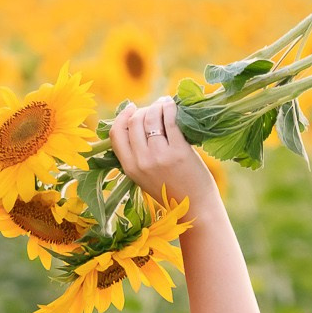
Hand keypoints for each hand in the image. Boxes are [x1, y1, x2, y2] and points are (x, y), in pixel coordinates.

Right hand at [108, 95, 218, 210]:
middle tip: (155, 109)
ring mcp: (160, 156)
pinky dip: (170, 108)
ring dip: (157, 107)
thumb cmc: (172, 190)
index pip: (116, 134)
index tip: (132, 108)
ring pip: (151, 118)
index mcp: (129, 168)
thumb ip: (138, 155)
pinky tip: (173, 106)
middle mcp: (142, 161)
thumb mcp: (144, 177)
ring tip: (165, 105)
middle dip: (143, 110)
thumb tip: (137, 122)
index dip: (122, 117)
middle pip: (134, 122)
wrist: (195, 207)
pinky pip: (170, 121)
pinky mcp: (179, 151)